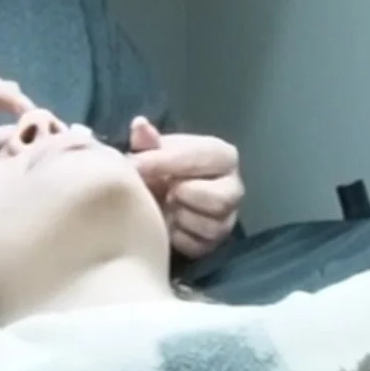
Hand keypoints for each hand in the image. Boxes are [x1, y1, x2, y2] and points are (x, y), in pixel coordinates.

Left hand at [128, 118, 243, 260]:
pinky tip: (166, 226)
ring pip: (210, 226)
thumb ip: (147, 141)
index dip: (167, 161)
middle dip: (182, 196)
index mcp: (222, 156)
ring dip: (179, 217)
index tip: (136, 166)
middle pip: (218, 199)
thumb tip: (139, 124)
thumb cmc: (161, 168)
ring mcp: (227, 219)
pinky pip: (198, 246)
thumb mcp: (154, 150)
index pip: (204, 157)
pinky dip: (177, 238)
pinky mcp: (214, 245)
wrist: (159, 199)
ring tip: (164, 207)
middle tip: (161, 191)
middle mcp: (234, 188)